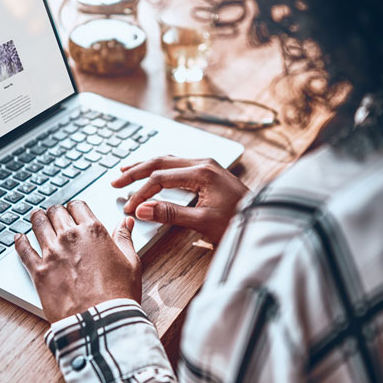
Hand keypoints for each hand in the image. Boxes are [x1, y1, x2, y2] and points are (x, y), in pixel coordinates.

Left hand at [14, 201, 141, 322]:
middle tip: (55, 215)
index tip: (73, 211)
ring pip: (38, 224)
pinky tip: (19, 238)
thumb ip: (124, 239)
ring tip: (37, 218)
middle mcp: (70, 237)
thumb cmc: (118, 294)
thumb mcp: (131, 263)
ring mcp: (52, 253)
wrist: (100, 321)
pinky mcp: (38, 271)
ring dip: (38, 219)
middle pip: (56, 212)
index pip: (78, 206)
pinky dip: (20, 242)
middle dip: (56, 212)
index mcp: (94, 231)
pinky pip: (23, 250)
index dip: (75, 207)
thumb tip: (125, 224)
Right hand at [112, 155, 249, 242]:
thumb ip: (171, 214)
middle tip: (116, 181)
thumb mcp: (203, 222)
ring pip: (169, 160)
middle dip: (136, 172)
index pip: (160, 178)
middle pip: (161, 162)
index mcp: (202, 172)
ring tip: (126, 171)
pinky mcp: (209, 172)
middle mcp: (204, 163)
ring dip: (146, 166)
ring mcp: (207, 165)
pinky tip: (152, 171)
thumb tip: (141, 209)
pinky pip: (178, 164)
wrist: (267, 220)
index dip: (141, 193)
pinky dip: (160, 168)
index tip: (128, 208)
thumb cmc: (239, 222)